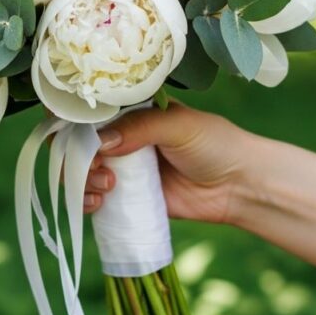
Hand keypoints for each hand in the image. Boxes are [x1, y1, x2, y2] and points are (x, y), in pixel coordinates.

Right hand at [84, 101, 248, 224]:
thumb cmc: (216, 144)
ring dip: (83, 180)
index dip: (76, 122)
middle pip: (79, 144)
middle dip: (78, 156)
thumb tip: (99, 143)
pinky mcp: (128, 198)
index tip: (75, 135)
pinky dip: (87, 201)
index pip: (92, 112)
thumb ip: (139, 128)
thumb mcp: (178, 125)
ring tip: (109, 186)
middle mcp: (123, 137)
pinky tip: (99, 203)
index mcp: (133, 111)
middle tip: (99, 168)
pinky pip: (96, 199)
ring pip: (82, 172)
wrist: (239, 187)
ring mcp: (124, 168)